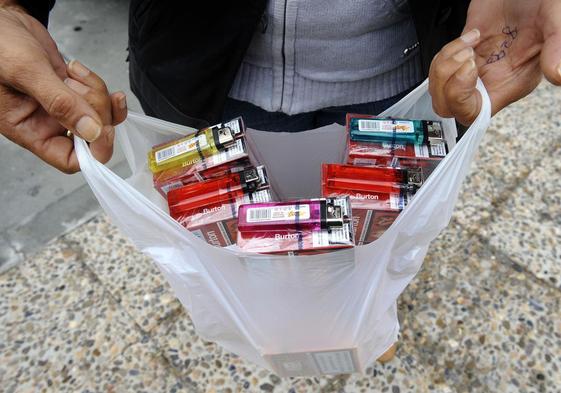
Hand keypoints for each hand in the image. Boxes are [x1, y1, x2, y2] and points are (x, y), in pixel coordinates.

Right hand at [0, 5, 126, 172]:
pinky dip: (98, 86)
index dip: (91, 152)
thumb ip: (59, 103)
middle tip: (77, 85)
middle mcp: (47, 124)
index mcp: (29, 130)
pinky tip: (79, 70)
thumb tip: (91, 132)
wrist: (2, 21)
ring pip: (99, 116)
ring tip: (72, 72)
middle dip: (95, 110)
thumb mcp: (26, 72)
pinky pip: (99, 100)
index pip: (68, 160)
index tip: (103, 131)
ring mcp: (62, 109)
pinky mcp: (72, 93)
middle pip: (92, 137)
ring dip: (96, 93)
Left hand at [429, 0, 560, 125]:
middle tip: (468, 57)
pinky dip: (447, 50)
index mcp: (509, 84)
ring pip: (439, 87)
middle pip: (449, 106)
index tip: (471, 71)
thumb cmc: (543, 5)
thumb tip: (558, 75)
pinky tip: (471, 36)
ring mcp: (473, 68)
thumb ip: (556, 49)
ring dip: (445, 64)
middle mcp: (489, 81)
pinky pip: (440, 65)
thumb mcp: (554, 23)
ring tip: (470, 44)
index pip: (474, 115)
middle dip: (446, 85)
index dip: (461, 102)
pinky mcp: (462, 53)